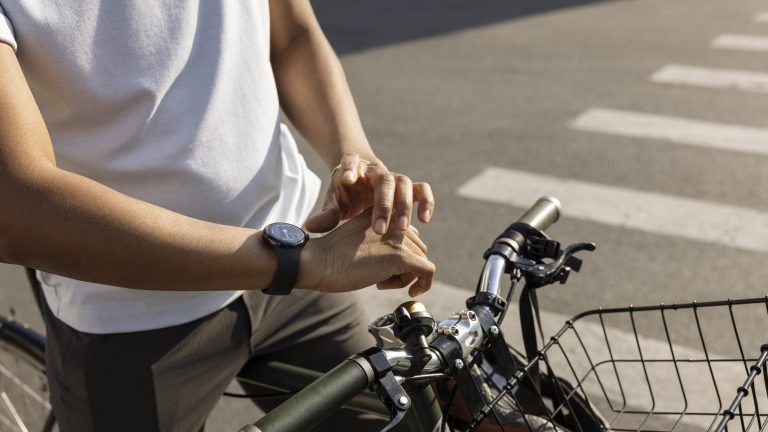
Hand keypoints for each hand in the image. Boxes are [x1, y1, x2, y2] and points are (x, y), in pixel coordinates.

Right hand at [297, 209, 434, 296]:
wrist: (318, 262)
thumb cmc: (332, 256)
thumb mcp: (359, 238)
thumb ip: (380, 241)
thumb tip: (400, 260)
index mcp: (382, 213)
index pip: (407, 235)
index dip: (398, 256)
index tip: (380, 267)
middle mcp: (393, 221)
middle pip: (418, 248)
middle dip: (404, 268)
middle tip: (381, 279)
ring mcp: (398, 238)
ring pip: (422, 260)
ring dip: (407, 277)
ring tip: (382, 282)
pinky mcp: (400, 256)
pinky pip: (427, 271)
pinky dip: (423, 284)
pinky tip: (409, 290)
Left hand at [305, 154, 434, 234]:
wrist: (361, 183)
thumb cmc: (345, 194)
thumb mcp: (334, 203)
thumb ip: (326, 215)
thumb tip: (309, 227)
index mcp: (354, 169)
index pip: (352, 162)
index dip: (350, 168)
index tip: (347, 179)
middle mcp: (377, 171)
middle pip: (384, 180)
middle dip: (383, 204)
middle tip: (380, 229)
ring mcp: (394, 178)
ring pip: (405, 184)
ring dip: (405, 206)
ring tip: (402, 229)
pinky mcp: (409, 188)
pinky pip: (422, 190)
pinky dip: (426, 202)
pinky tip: (424, 221)